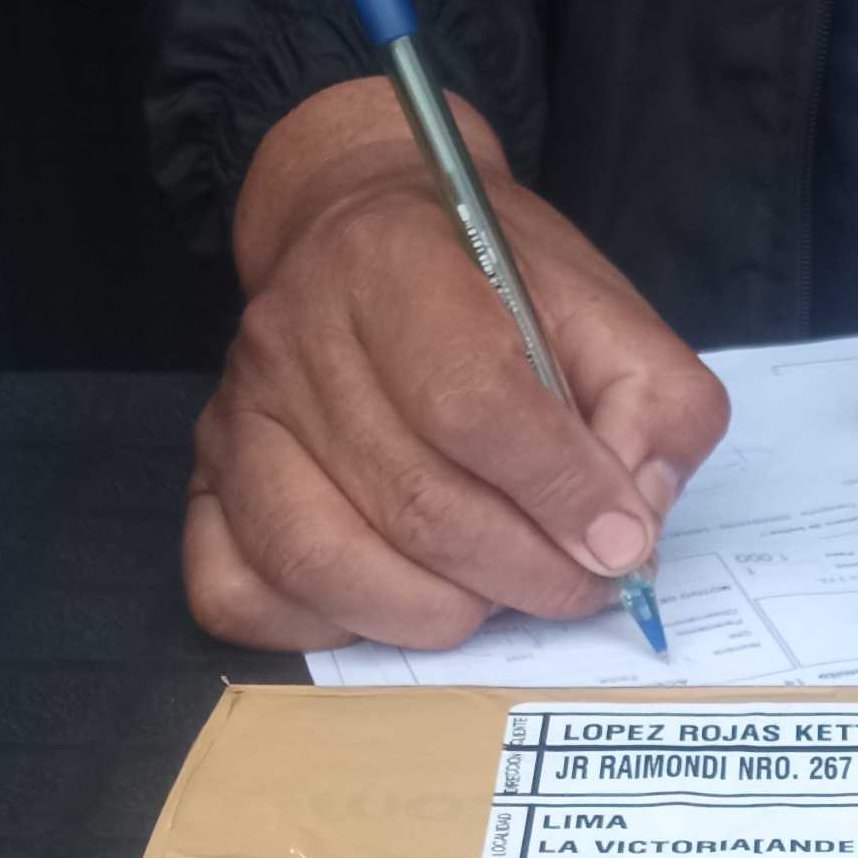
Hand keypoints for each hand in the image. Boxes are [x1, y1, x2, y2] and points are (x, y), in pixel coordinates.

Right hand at [184, 73, 728, 647]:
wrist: (365, 229)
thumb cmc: (491, 284)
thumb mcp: (604, 309)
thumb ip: (652, 405)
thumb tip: (629, 528)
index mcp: (395, 265)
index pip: (474, 404)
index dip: (559, 493)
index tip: (619, 543)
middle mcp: (292, 338)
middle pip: (413, 501)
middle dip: (522, 572)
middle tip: (579, 585)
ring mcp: (238, 418)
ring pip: (324, 563)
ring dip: (439, 612)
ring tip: (497, 594)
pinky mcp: (205, 484)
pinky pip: (237, 594)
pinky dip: (327, 628)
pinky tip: (396, 598)